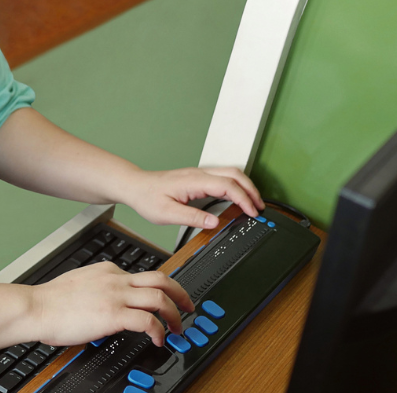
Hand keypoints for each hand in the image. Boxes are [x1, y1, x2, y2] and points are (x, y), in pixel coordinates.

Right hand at [30, 263, 192, 346]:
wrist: (35, 307)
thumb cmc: (50, 302)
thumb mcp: (79, 284)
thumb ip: (98, 288)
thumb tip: (106, 304)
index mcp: (108, 270)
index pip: (142, 275)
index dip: (158, 289)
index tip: (163, 300)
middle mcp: (116, 279)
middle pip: (161, 279)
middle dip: (180, 293)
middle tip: (187, 306)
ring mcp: (116, 295)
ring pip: (160, 297)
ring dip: (175, 314)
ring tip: (178, 328)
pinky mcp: (113, 314)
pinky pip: (147, 320)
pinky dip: (159, 330)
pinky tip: (159, 340)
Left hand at [120, 167, 264, 229]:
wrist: (136, 186)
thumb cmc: (148, 198)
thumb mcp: (167, 213)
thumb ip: (192, 217)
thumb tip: (215, 222)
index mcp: (194, 181)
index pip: (227, 186)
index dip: (244, 199)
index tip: (252, 212)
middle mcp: (199, 173)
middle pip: (235, 174)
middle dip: (251, 190)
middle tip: (260, 208)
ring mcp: (199, 173)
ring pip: (230, 173)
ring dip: (245, 186)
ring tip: (253, 204)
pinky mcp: (198, 178)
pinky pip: (223, 177)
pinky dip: (236, 186)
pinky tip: (237, 198)